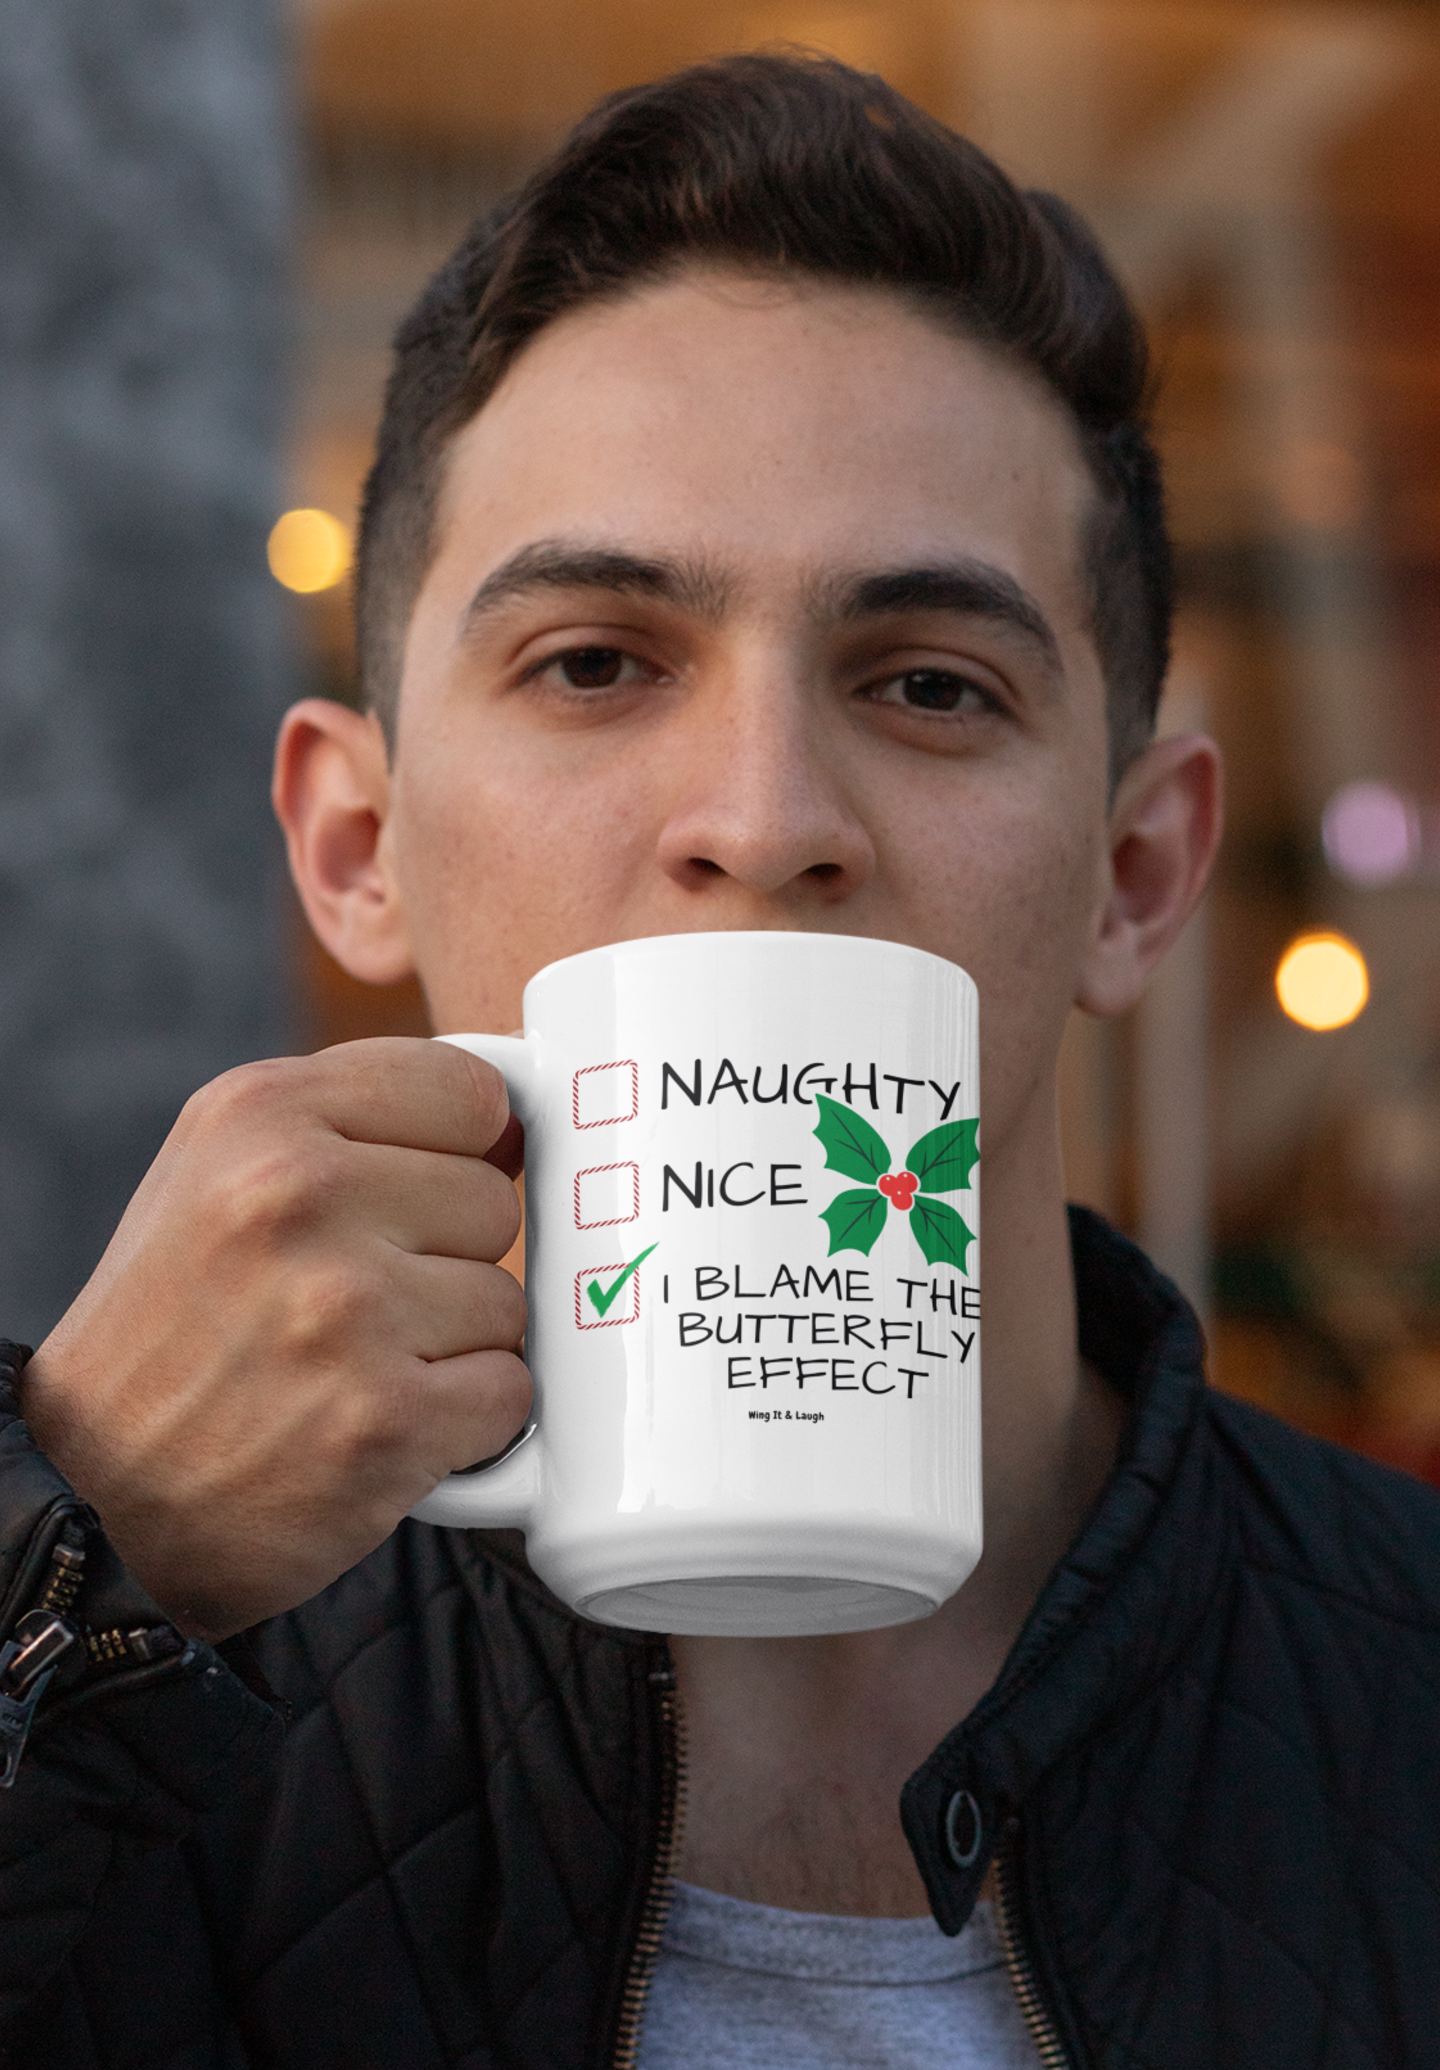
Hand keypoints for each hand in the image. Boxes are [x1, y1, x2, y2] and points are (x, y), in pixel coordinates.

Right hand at [20, 1039, 528, 1640]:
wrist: (95, 1493)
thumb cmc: (175, 1325)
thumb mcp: (223, 1169)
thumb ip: (357, 1124)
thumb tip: (513, 1124)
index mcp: (259, 1113)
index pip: (470, 1092)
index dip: (458, 1152)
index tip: (410, 1197)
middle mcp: (297, 1195)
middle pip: (492, 1199)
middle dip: (444, 1257)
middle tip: (352, 1303)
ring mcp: (346, 1309)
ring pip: (505, 1300)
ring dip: (452, 1346)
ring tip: (354, 1365)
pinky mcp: (386, 1420)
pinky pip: (510, 1391)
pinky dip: (465, 1422)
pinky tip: (380, 1422)